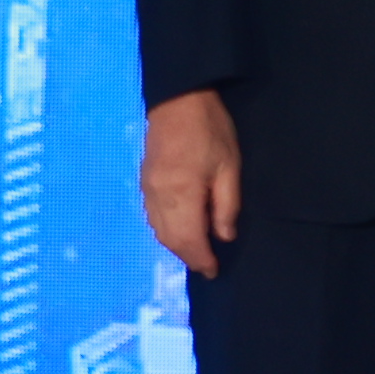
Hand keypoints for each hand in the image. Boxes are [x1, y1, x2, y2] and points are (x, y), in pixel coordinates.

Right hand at [143, 90, 239, 281]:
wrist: (178, 101)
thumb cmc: (210, 132)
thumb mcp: (229, 168)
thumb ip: (226, 205)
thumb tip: (225, 236)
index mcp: (181, 195)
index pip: (188, 239)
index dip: (200, 259)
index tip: (213, 272)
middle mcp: (158, 197)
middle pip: (170, 239)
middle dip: (188, 256)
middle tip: (206, 266)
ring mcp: (148, 189)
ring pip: (158, 229)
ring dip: (176, 245)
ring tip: (196, 253)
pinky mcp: (145, 181)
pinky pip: (152, 216)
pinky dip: (166, 230)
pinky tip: (180, 230)